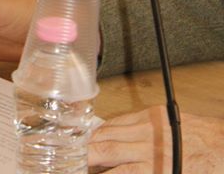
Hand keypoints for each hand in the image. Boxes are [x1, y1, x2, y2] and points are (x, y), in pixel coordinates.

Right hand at [89, 107, 223, 173]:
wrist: (223, 146)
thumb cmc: (204, 170)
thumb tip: (116, 173)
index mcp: (156, 168)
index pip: (115, 173)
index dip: (95, 173)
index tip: (81, 173)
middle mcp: (148, 145)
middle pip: (105, 149)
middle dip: (85, 157)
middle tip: (72, 164)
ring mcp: (148, 126)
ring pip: (108, 131)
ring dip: (92, 141)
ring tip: (79, 151)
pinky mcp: (151, 113)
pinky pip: (120, 119)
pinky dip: (106, 127)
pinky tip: (99, 135)